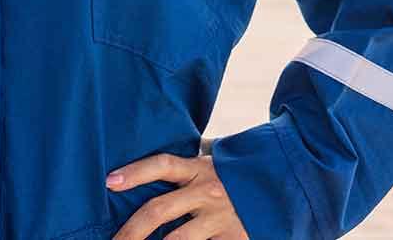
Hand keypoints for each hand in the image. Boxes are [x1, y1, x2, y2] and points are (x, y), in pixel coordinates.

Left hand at [106, 149, 249, 239]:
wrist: (283, 186)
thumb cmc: (238, 174)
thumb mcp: (214, 161)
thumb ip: (188, 164)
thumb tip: (155, 159)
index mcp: (199, 168)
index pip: (162, 165)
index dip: (135, 172)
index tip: (109, 181)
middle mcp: (207, 192)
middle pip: (160, 210)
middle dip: (131, 230)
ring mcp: (220, 217)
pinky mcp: (233, 238)